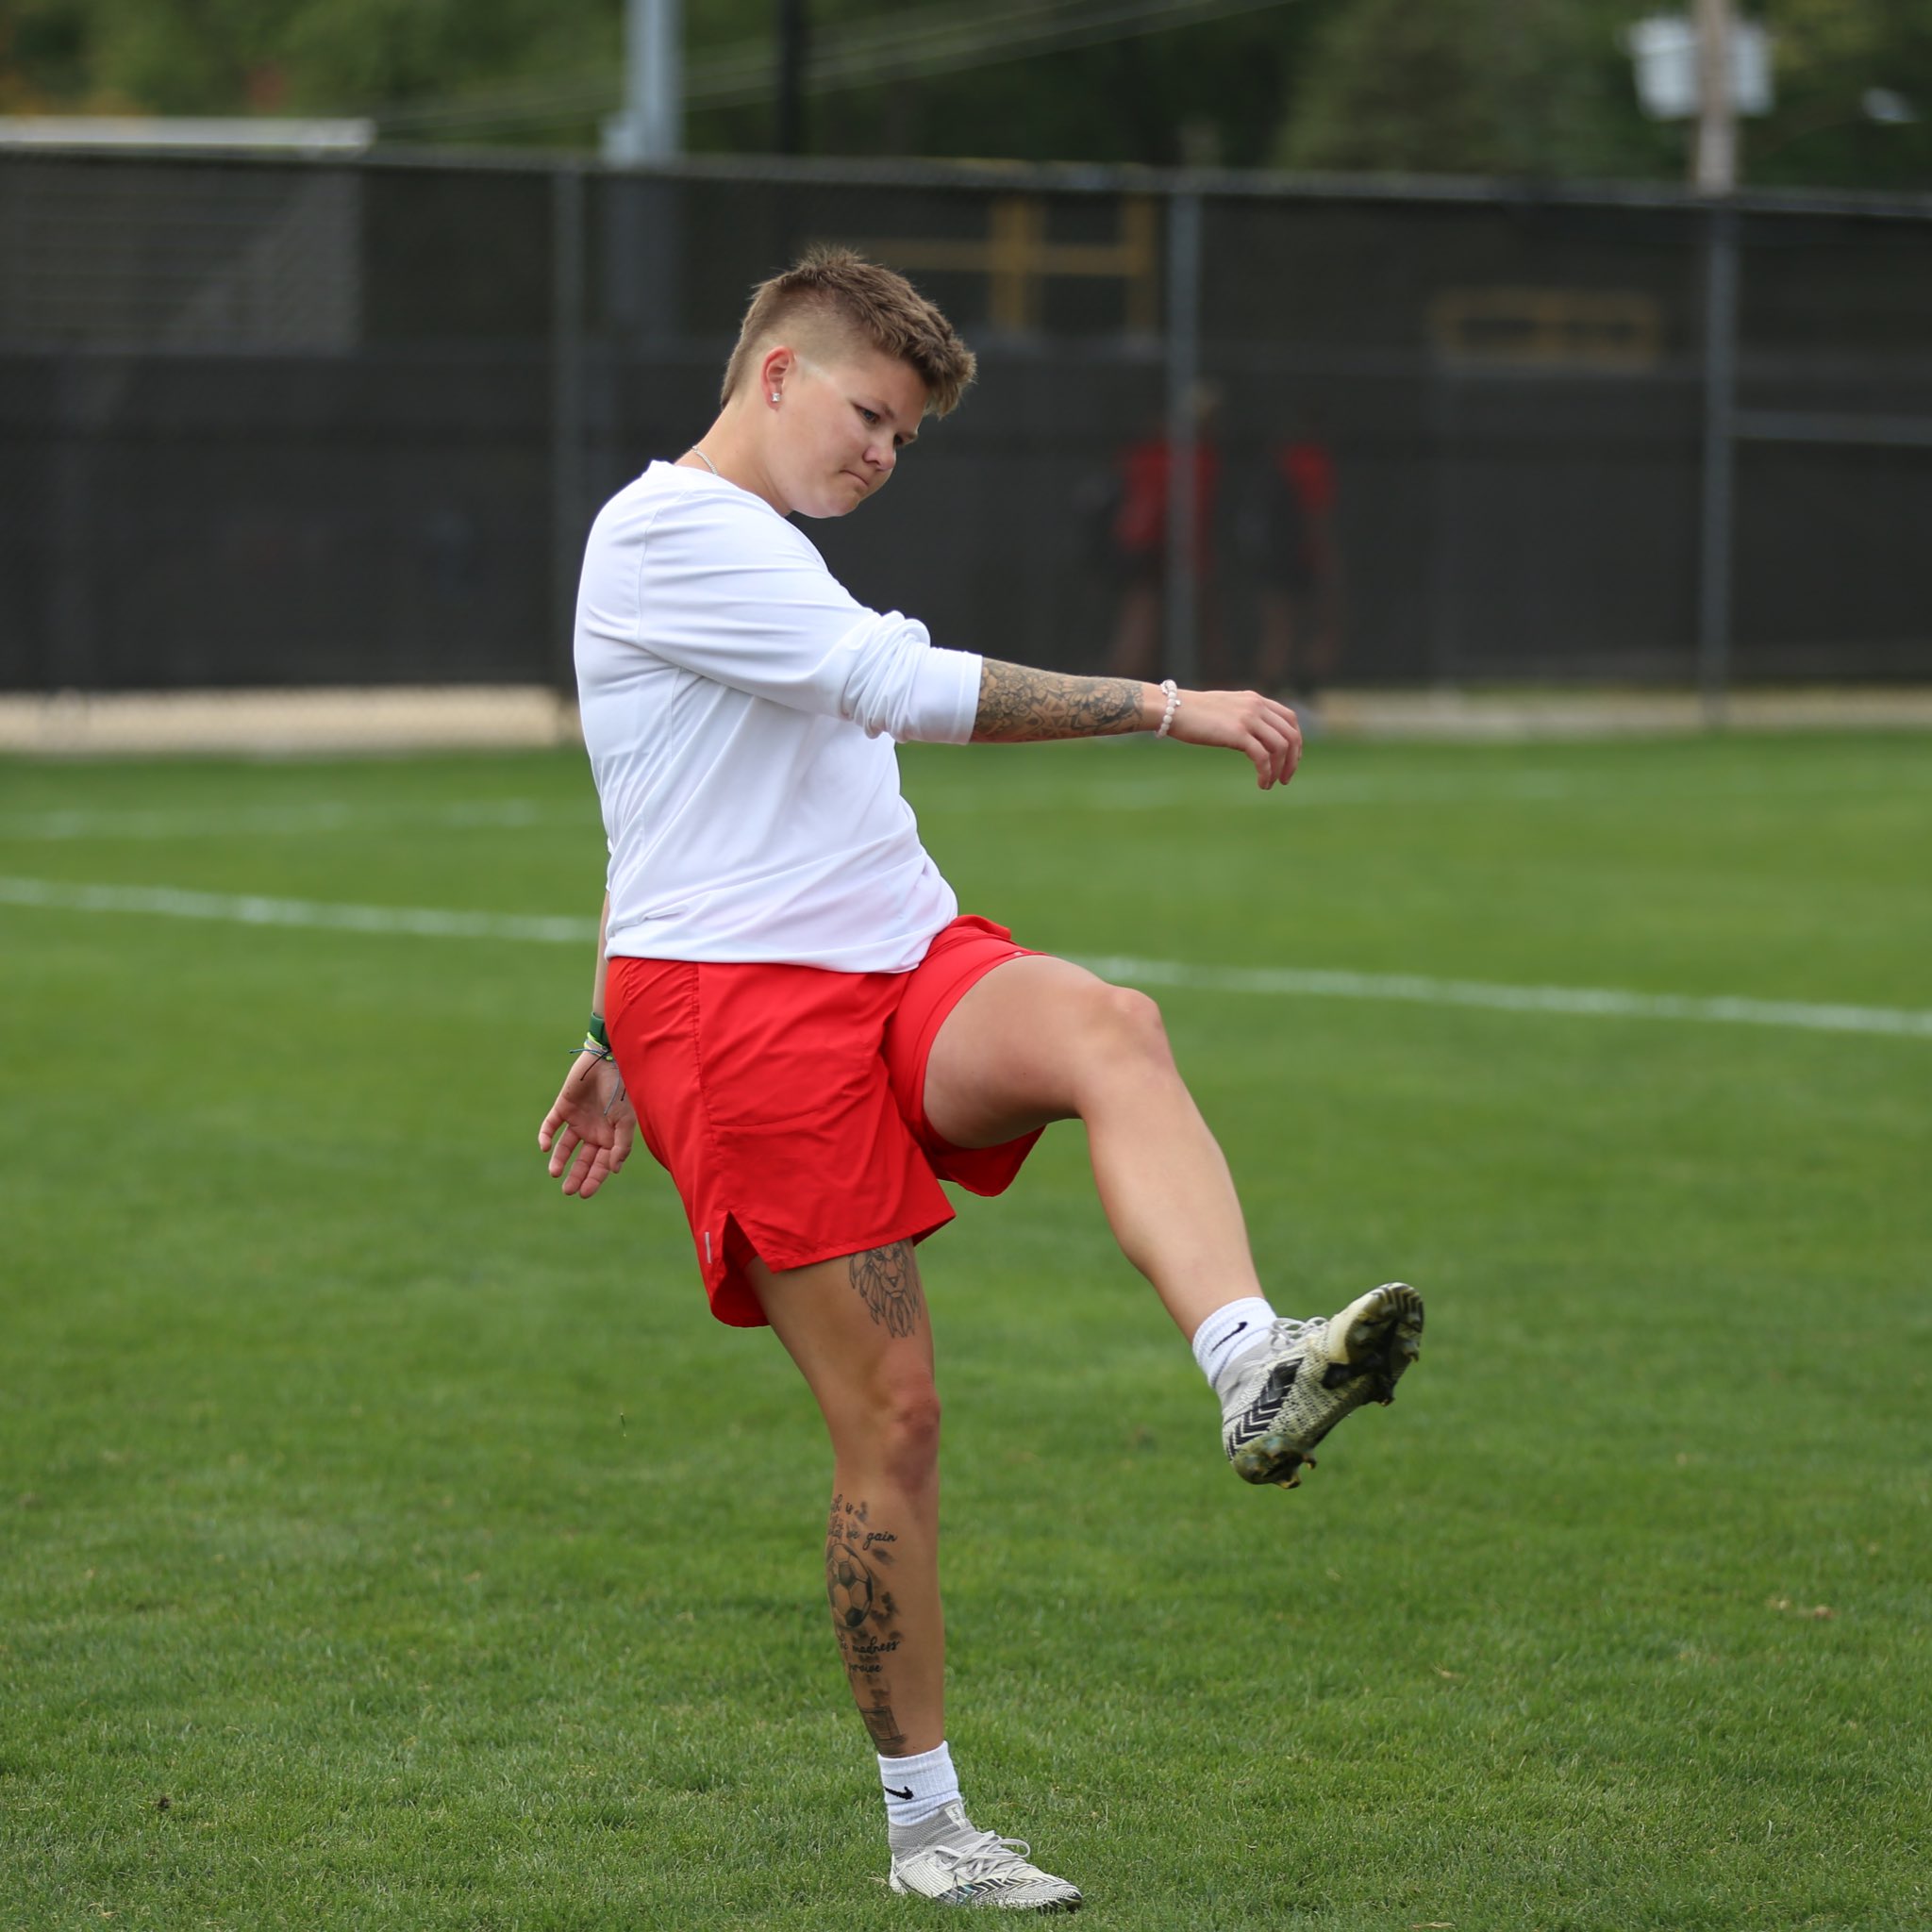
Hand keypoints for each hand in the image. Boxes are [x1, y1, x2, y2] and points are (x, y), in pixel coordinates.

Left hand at [538, 1050, 636, 1198]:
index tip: (584, 1193)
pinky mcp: (563, 1108)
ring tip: (554, 1174)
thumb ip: (621, 1145)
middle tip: (568, 1191)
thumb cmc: (621, 1090)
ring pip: (566, 1147)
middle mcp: (594, 1131)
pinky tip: (545, 1147)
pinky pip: (551, 1126)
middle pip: (583, 1159)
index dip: (594, 1179)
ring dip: (560, 1160)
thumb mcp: (626, 1120)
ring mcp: (578, 1120)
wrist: (607, 1060)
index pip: (602, 1164)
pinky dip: (546, 1136)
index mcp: (611, 1136)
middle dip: (577, 1176)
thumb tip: (614, 1170)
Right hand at [1166, 688, 1301, 788]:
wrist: (1171, 709)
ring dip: (1281, 769)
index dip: (1296, 742)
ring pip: (1281, 747)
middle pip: (1291, 734)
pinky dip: (1266, 773)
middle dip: (1293, 760)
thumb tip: (1250, 736)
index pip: (1290, 719)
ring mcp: (1248, 718)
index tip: (1290, 760)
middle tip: (1285, 778)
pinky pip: (1263, 757)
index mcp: (1255, 700)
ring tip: (1271, 784)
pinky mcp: (1237, 733)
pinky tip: (1262, 784)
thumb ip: (1242, 717)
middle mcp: (1256, 706)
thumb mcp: (1225, 710)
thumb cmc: (1192, 714)